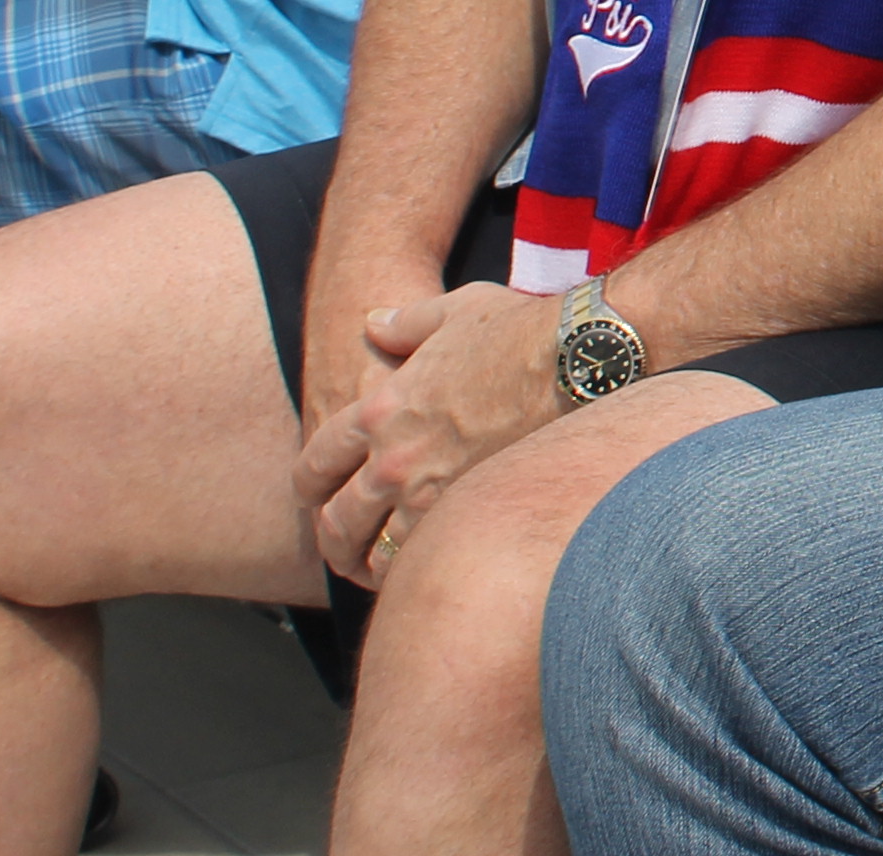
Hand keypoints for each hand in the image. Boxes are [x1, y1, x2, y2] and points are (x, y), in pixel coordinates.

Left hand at [292, 278, 567, 586]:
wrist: (575, 358)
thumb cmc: (517, 329)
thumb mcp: (452, 312)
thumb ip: (404, 323)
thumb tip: (374, 323)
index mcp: (379, 410)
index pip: (316, 462)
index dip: (307, 485)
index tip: (313, 496)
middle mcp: (393, 458)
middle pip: (336, 521)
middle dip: (333, 540)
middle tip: (342, 550)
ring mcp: (430, 491)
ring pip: (377, 551)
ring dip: (374, 563)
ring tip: (383, 570)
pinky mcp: (471, 510)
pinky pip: (427, 557)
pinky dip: (418, 568)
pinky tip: (428, 568)